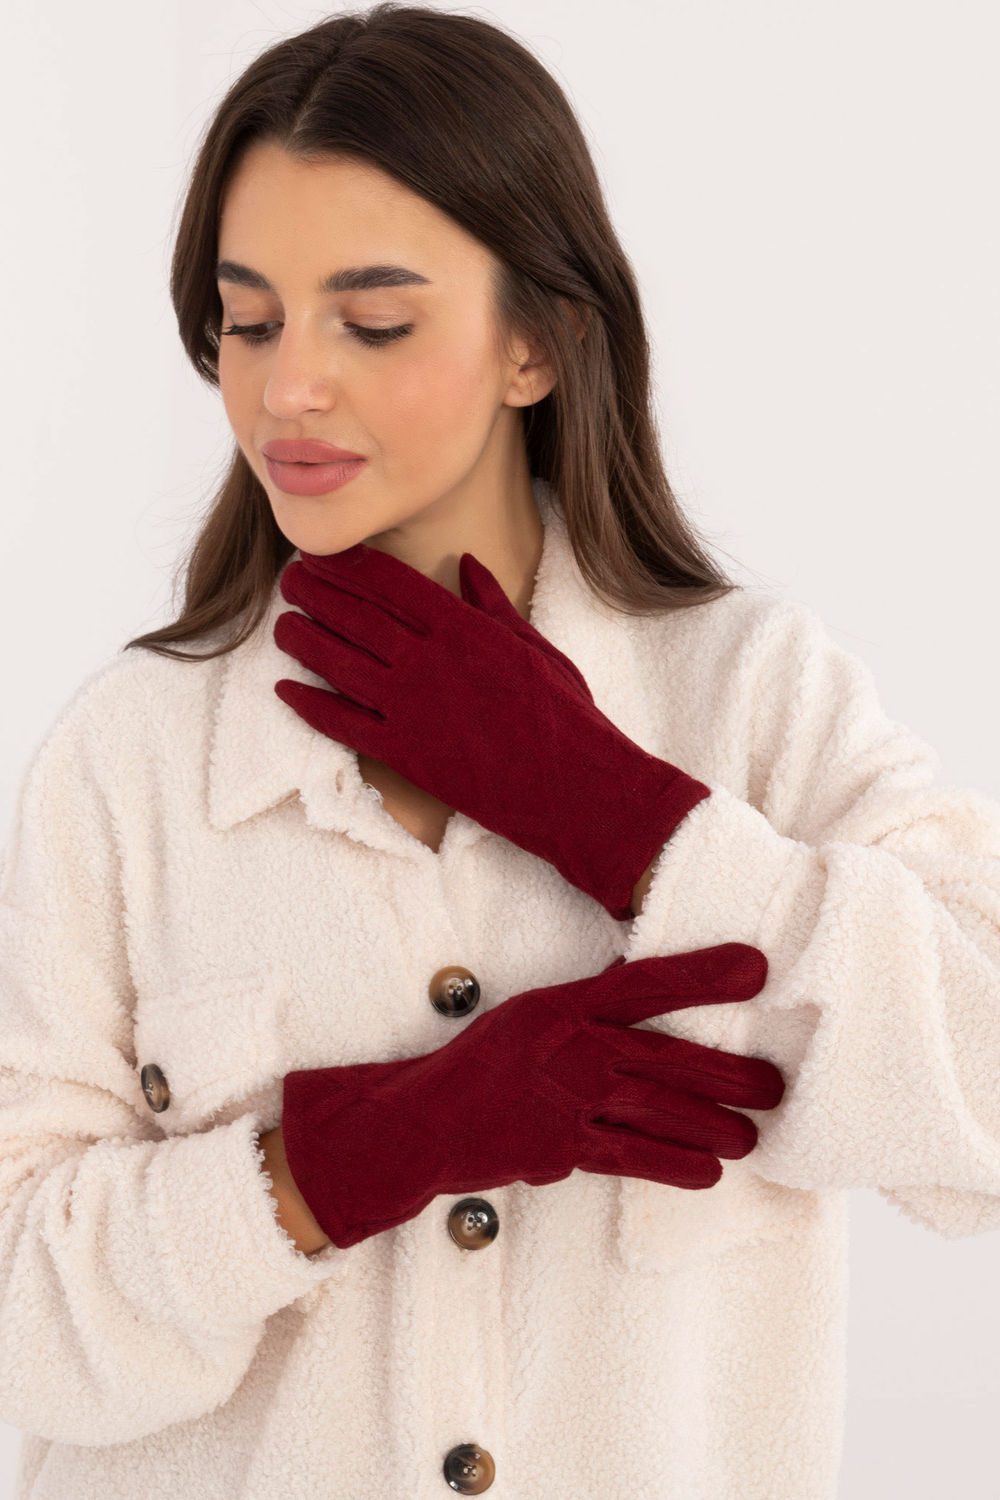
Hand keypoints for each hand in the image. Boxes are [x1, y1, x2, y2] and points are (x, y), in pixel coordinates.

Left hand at [273, 543, 710, 919]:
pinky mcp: (404, 754)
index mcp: (463, 627)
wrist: (575, 787)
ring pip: (338, 664)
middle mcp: (429, 661)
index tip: (325, 552)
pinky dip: (309, 706)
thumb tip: (467, 564)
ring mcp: (412, 708)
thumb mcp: (534, 645)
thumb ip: (492, 604)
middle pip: (354, 615)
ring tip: (281, 626)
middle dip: (315, 591)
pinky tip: (285, 690)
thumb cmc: (565, 714)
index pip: (391, 582)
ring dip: (302, 641)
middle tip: (288, 578)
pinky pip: (342, 725)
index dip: (350, 564)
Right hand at [280, 941, 784, 1249]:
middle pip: (668, 1057)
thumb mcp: (534, 1015)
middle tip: (776, 1083)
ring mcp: (567, 1100)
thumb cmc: (485, 1064)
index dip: (702, 975)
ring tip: (752, 1137)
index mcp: (564, 1004)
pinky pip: (633, 1158)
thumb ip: (591, 1011)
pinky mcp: (562, 1150)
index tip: (756, 967)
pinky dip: (676, 1166)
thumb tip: (644, 1000)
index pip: (644, 982)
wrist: (423, 1122)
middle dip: (730, 1073)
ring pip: (660, 1111)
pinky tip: (708, 1173)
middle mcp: (571, 1047)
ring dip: (714, 1127)